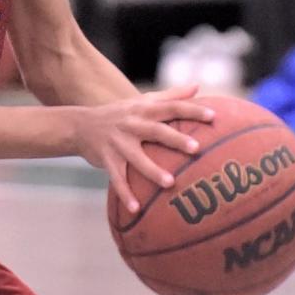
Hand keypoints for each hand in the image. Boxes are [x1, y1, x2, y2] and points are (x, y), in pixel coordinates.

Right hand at [75, 85, 215, 212]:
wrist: (81, 125)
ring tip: (170, 183)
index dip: (191, 110)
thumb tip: (197, 85)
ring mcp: (118, 142)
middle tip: (196, 148)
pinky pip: (117, 178)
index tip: (213, 116)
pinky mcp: (107, 159)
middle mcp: (132, 124)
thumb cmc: (120, 114)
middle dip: (176, 139)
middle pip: (157, 131)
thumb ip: (170, 95)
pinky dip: (125, 193)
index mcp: (144, 109)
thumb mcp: (142, 101)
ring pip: (137, 158)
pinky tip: (136, 209)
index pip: (171, 107)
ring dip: (152, 170)